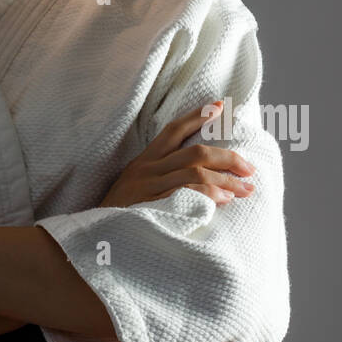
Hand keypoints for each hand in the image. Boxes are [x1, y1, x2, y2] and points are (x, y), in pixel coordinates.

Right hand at [99, 100, 256, 207]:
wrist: (92, 235)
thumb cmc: (119, 215)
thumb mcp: (136, 189)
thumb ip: (162, 179)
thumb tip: (200, 179)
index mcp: (144, 161)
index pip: (173, 130)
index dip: (196, 116)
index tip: (220, 106)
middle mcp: (146, 169)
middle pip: (194, 152)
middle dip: (227, 157)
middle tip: (249, 168)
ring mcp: (148, 187)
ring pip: (194, 172)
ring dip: (224, 180)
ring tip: (244, 189)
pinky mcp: (150, 205)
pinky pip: (183, 193)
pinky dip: (207, 195)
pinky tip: (223, 201)